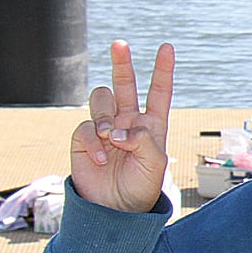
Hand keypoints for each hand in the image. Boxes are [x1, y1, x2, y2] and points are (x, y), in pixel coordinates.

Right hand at [71, 40, 174, 212]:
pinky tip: (103, 158)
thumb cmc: (142, 186)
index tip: (167, 47)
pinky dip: (94, 140)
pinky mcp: (84, 140)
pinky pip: (86, 127)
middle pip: (124, 85)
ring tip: (111, 137)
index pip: (158, 92)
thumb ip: (143, 140)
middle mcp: (127, 121)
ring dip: (106, 116)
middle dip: (122, 63)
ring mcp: (104, 129)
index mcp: (151, 124)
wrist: (117, 208)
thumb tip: (119, 129)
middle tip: (120, 44)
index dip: (162, 70)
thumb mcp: (154, 163)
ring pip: (101, 101)